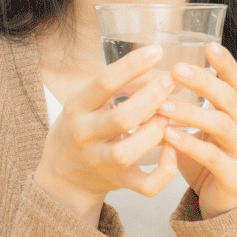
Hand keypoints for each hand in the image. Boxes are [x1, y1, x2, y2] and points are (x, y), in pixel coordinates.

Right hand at [34, 44, 181, 218]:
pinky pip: (146, 185)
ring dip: (155, 132)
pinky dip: (165, 171)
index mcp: (76, 107)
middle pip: (122, 118)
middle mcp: (85, 135)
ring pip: (130, 152)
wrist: (63, 174)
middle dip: (152, 98)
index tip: (157, 51)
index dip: (132, 66)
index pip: (103, 83)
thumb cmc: (80, 127)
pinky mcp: (118, 182)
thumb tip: (155, 65)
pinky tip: (173, 151)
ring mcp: (100, 162)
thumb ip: (115, 85)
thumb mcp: (86, 101)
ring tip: (168, 116)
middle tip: (170, 82)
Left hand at [159, 43, 236, 218]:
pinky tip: (169, 137)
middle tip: (176, 69)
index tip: (208, 45)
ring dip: (191, 113)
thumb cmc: (209, 158)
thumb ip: (189, 105)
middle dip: (203, 82)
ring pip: (221, 126)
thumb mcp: (202, 128)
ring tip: (164, 106)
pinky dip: (189, 145)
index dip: (225, 64)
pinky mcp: (236, 176)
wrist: (225, 203)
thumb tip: (157, 75)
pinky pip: (212, 157)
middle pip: (229, 98)